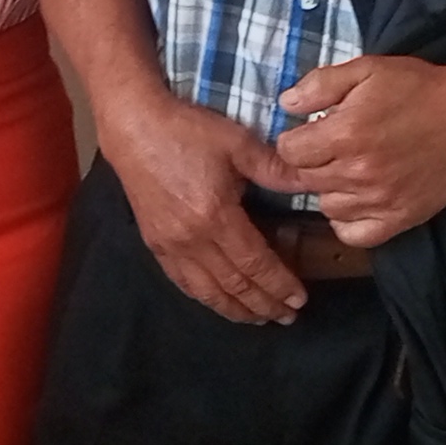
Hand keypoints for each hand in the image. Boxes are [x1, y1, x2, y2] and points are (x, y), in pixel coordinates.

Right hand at [101, 93, 303, 324]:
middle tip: (288, 316)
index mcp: (216, 217)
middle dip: (263, 305)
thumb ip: (275, 168)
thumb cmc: (187, 131)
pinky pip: (183, 282)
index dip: (279, 285)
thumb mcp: (237, 143)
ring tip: (259, 318)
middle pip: (234, 286)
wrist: (133, 127)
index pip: (255, 265)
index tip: (299, 300)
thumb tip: (313, 181)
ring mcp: (170, 246)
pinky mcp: (155, 244)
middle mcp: (192, 241)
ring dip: (236, 310)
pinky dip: (206, 298)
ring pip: (207, 292)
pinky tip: (218, 301)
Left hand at [274, 55, 445, 247]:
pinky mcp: (399, 219)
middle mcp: (357, 173)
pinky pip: (353, 234)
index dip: (294, 139)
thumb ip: (320, 84)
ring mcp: (378, 201)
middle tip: (331, 147)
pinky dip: (347, 220)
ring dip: (329, 189)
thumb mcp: (367, 70)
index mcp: (345, 134)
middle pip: (304, 180)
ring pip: (326, 206)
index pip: (289, 152)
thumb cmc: (419, 89)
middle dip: (311, 162)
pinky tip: (357, 198)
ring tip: (348, 168)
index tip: (309, 132)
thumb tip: (285, 103)